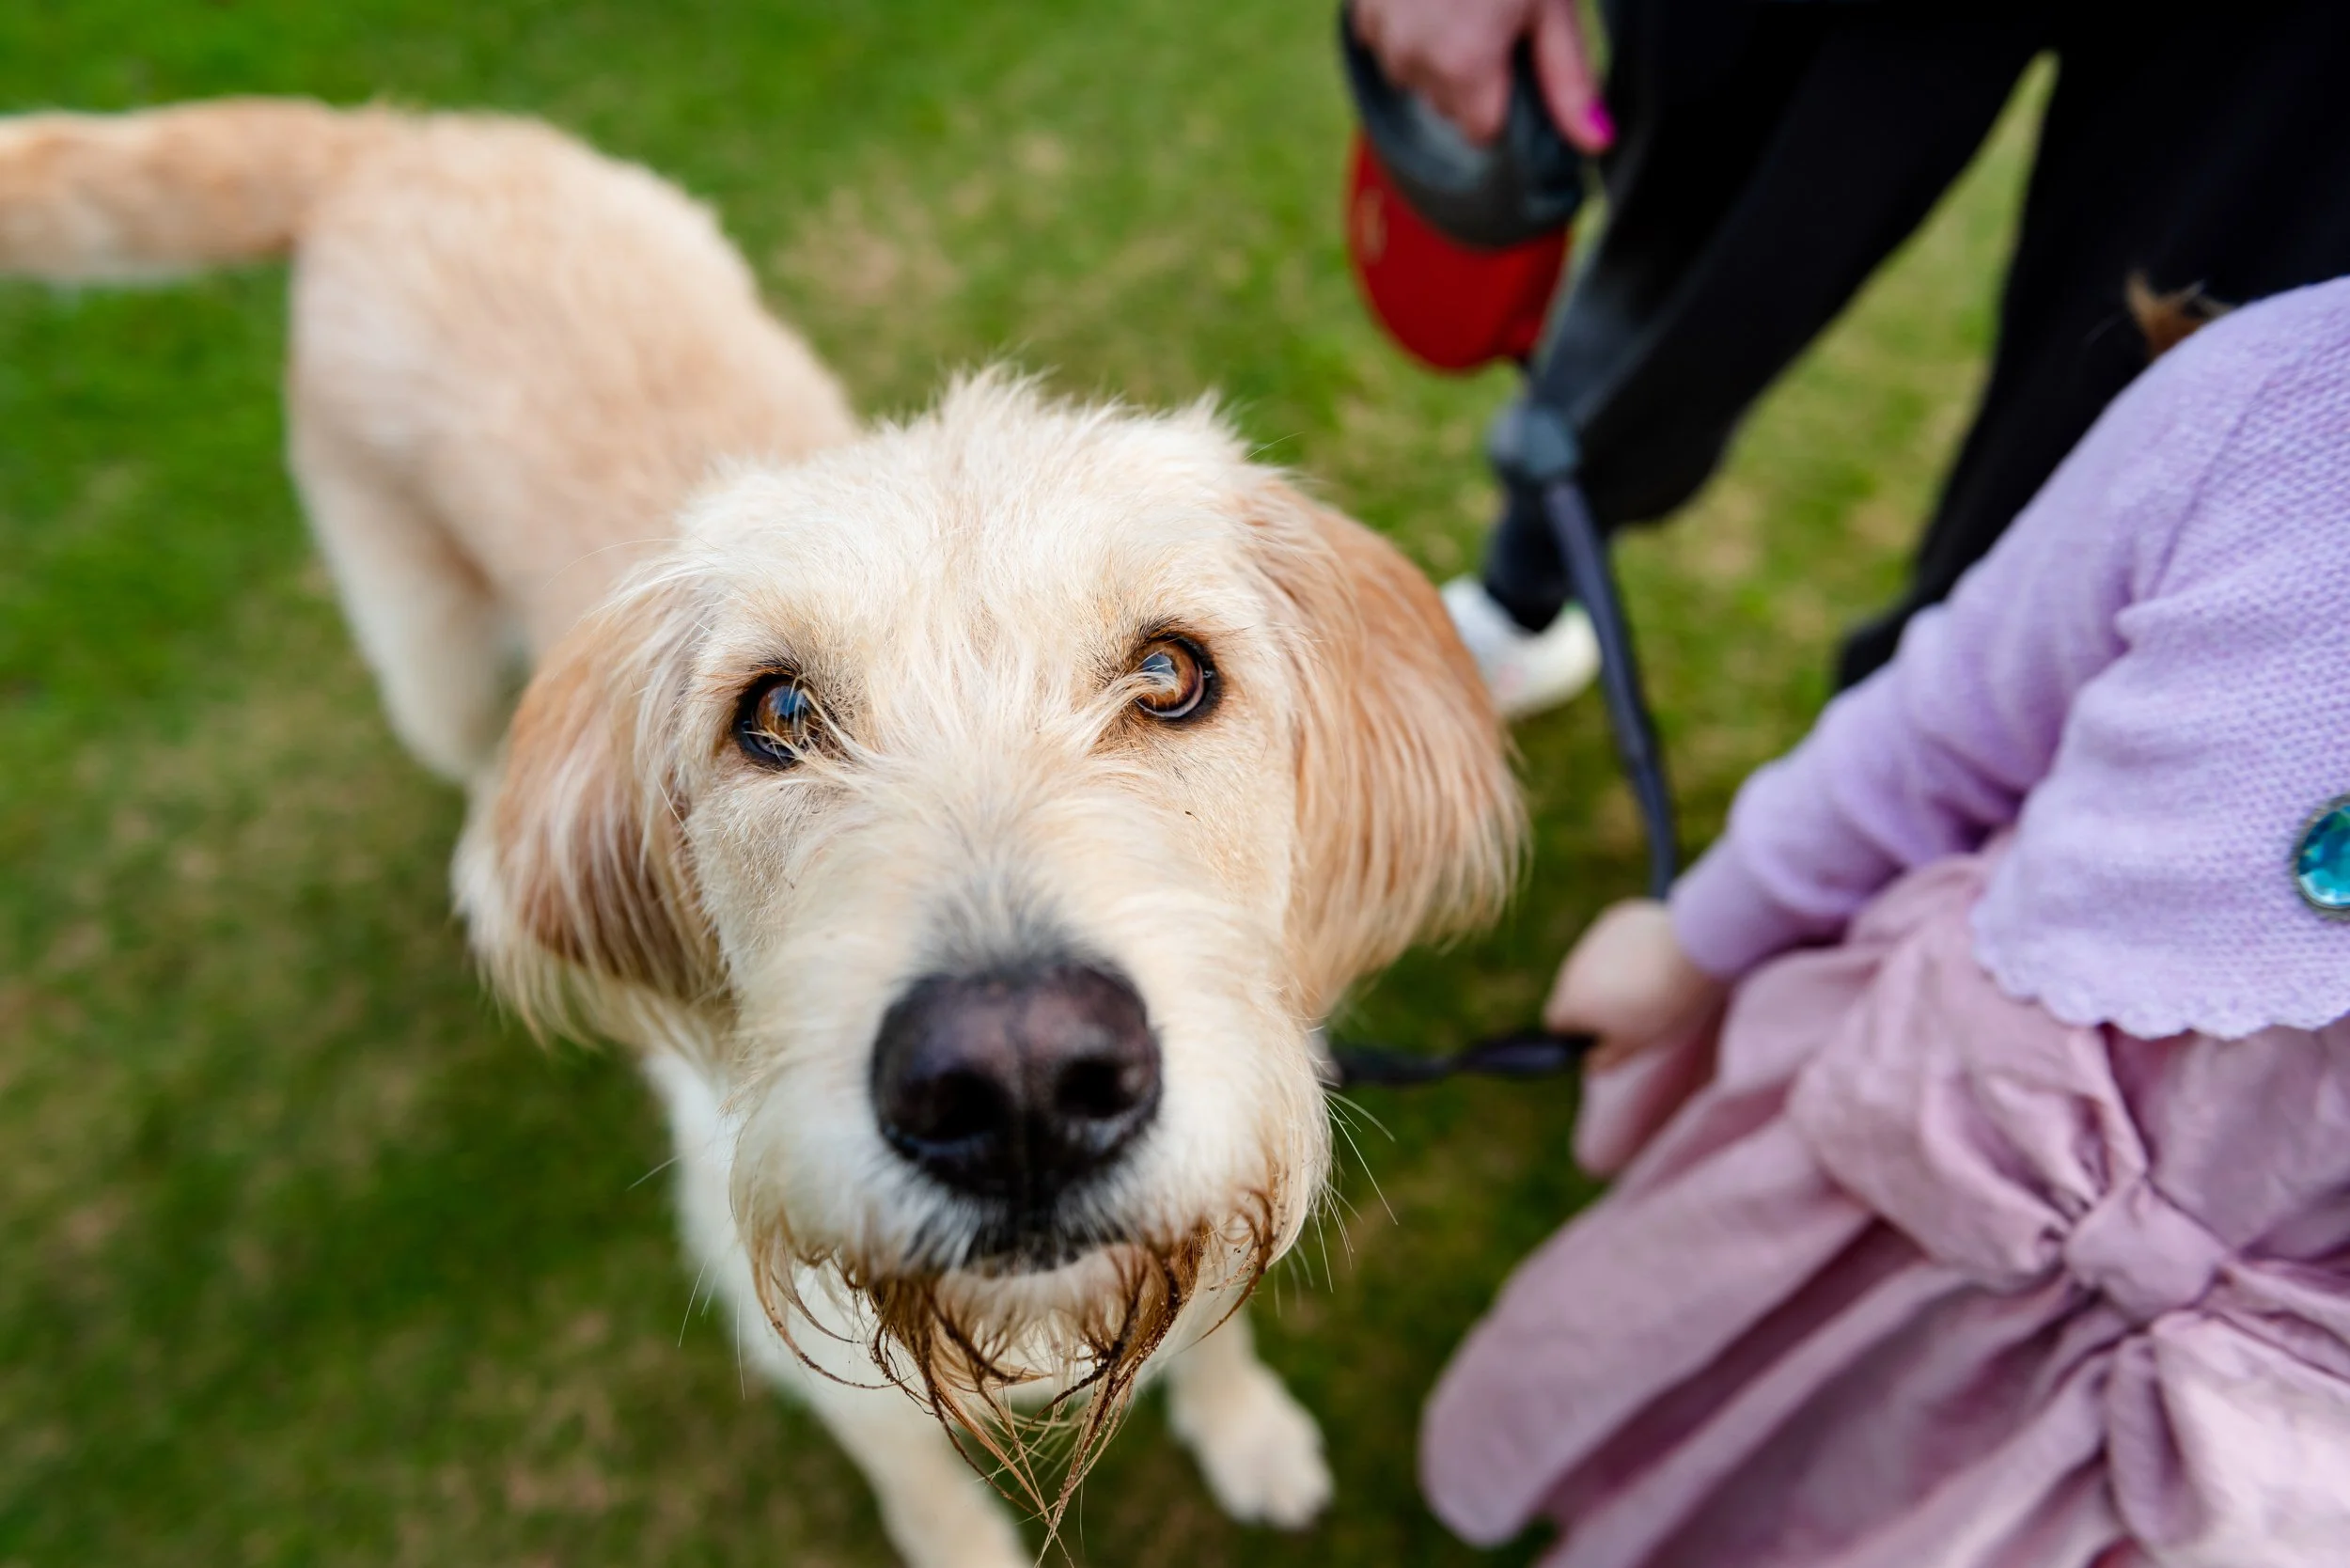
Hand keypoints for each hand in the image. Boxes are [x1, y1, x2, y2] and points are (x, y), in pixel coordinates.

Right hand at [1350, 0, 1614, 152]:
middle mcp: (1412, 61)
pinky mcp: (1359, 8)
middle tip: (1497, 13)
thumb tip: (1594, 144)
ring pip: (1413, 75)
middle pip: (1447, 105)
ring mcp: (1379, 34)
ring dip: (1436, 52)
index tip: (1519, 57)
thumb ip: (1568, 82)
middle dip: (1473, 76)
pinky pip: (1385, 41)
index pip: (1482, 132)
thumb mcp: (1550, 9)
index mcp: (1463, 68)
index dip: (1506, 101)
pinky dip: (1407, 24)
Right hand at [1545, 899, 1724, 1069]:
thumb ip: (1606, 1060)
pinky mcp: (1616, 918)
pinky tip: (1656, 957)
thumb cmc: (1663, 1006)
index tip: (1604, 1037)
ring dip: (1609, 974)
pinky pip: (1613, 940)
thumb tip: (1589, 1063)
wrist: (1695, 954)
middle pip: (1573, 990)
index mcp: (1572, 1001)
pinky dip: (1626, 950)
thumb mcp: (1636, 1046)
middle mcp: (1572, 966)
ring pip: (1592, 963)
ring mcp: (1594, 938)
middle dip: (1595, 1002)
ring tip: (1649, 983)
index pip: (1556, 1021)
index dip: (1576, 1033)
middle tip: (1634, 1012)